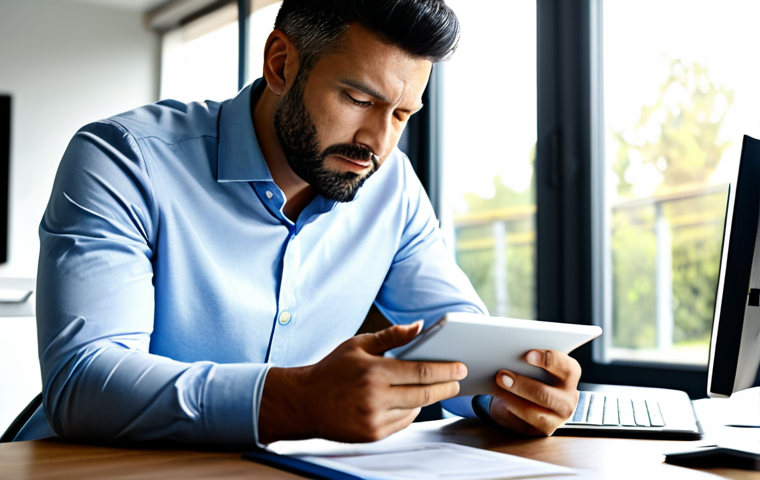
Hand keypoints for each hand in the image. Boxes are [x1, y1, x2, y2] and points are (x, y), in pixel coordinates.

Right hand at [258, 322, 466, 443]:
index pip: (420, 371)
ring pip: (415, 409)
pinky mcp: (372, 434)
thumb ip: (391, 336)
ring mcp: (374, 418)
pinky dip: (411, 411)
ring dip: (430, 399)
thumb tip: (419, 326)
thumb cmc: (332, 370)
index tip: (460, 367)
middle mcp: (375, 397)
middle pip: (425, 394)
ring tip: (437, 388)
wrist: (304, 402)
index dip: (445, 370)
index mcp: (374, 371)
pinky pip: (403, 422)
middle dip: (446, 387)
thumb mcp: (357, 345)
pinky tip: (411, 401)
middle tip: (457, 381)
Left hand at [488, 350, 580, 435]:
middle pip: (545, 395)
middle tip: (502, 376)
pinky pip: (522, 423)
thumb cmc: (533, 374)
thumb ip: (530, 361)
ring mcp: (556, 419)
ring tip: (497, 389)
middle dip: (521, 385)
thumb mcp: (536, 365)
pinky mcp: (541, 431)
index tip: (528, 355)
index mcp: (570, 376)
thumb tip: (508, 357)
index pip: (566, 368)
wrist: (529, 399)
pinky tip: (499, 400)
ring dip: (511, 400)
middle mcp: (567, 399)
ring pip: (532, 413)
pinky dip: (508, 411)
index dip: (548, 360)